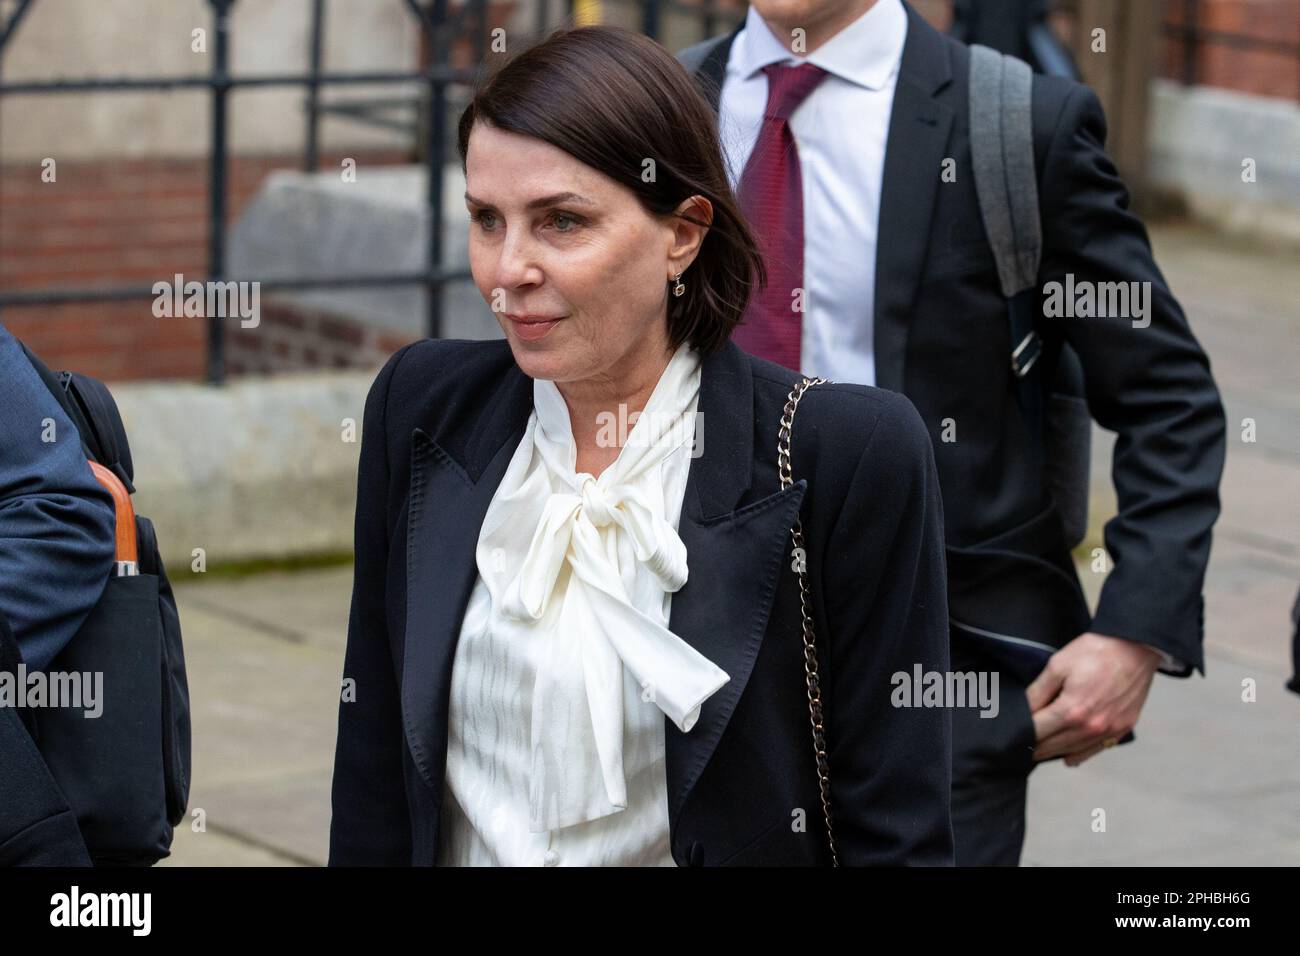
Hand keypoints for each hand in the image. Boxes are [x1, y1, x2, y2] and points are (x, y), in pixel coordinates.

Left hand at [1025, 632, 1161, 765]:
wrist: (1135, 647)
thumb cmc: (1096, 652)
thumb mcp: (1058, 665)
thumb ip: (1038, 692)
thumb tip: (1024, 711)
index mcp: (1071, 711)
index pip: (1036, 732)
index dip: (1021, 732)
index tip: (1012, 732)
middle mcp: (1090, 727)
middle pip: (1051, 747)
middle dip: (1033, 745)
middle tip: (1019, 742)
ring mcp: (1108, 731)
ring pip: (1072, 753)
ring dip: (1053, 751)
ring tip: (1038, 747)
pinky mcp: (1121, 729)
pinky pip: (1094, 751)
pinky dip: (1078, 754)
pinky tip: (1067, 755)